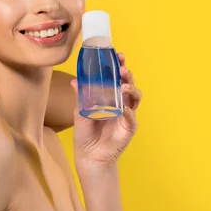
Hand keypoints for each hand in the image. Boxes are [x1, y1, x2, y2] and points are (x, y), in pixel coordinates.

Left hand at [72, 52, 141, 168]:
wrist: (89, 156)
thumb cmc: (85, 134)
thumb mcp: (79, 112)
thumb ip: (80, 97)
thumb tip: (75, 81)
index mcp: (110, 96)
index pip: (117, 77)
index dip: (119, 65)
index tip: (118, 55)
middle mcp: (120, 103)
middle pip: (129, 83)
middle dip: (127, 73)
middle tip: (122, 68)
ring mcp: (126, 115)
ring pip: (135, 97)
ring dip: (131, 89)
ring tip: (124, 86)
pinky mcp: (129, 128)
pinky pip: (132, 117)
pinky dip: (129, 111)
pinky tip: (123, 107)